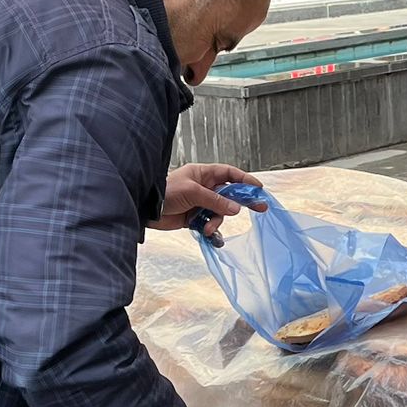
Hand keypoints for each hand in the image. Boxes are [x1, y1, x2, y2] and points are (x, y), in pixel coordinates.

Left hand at [150, 163, 264, 233]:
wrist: (146, 210)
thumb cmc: (166, 192)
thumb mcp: (193, 192)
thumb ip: (216, 201)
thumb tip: (236, 209)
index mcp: (203, 174)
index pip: (229, 174)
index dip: (244, 179)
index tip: (258, 188)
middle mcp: (203, 187)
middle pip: (229, 194)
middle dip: (242, 202)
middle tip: (260, 207)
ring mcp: (200, 202)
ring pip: (220, 211)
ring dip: (217, 220)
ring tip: (208, 227)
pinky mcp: (194, 217)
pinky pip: (210, 222)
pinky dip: (210, 228)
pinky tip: (206, 232)